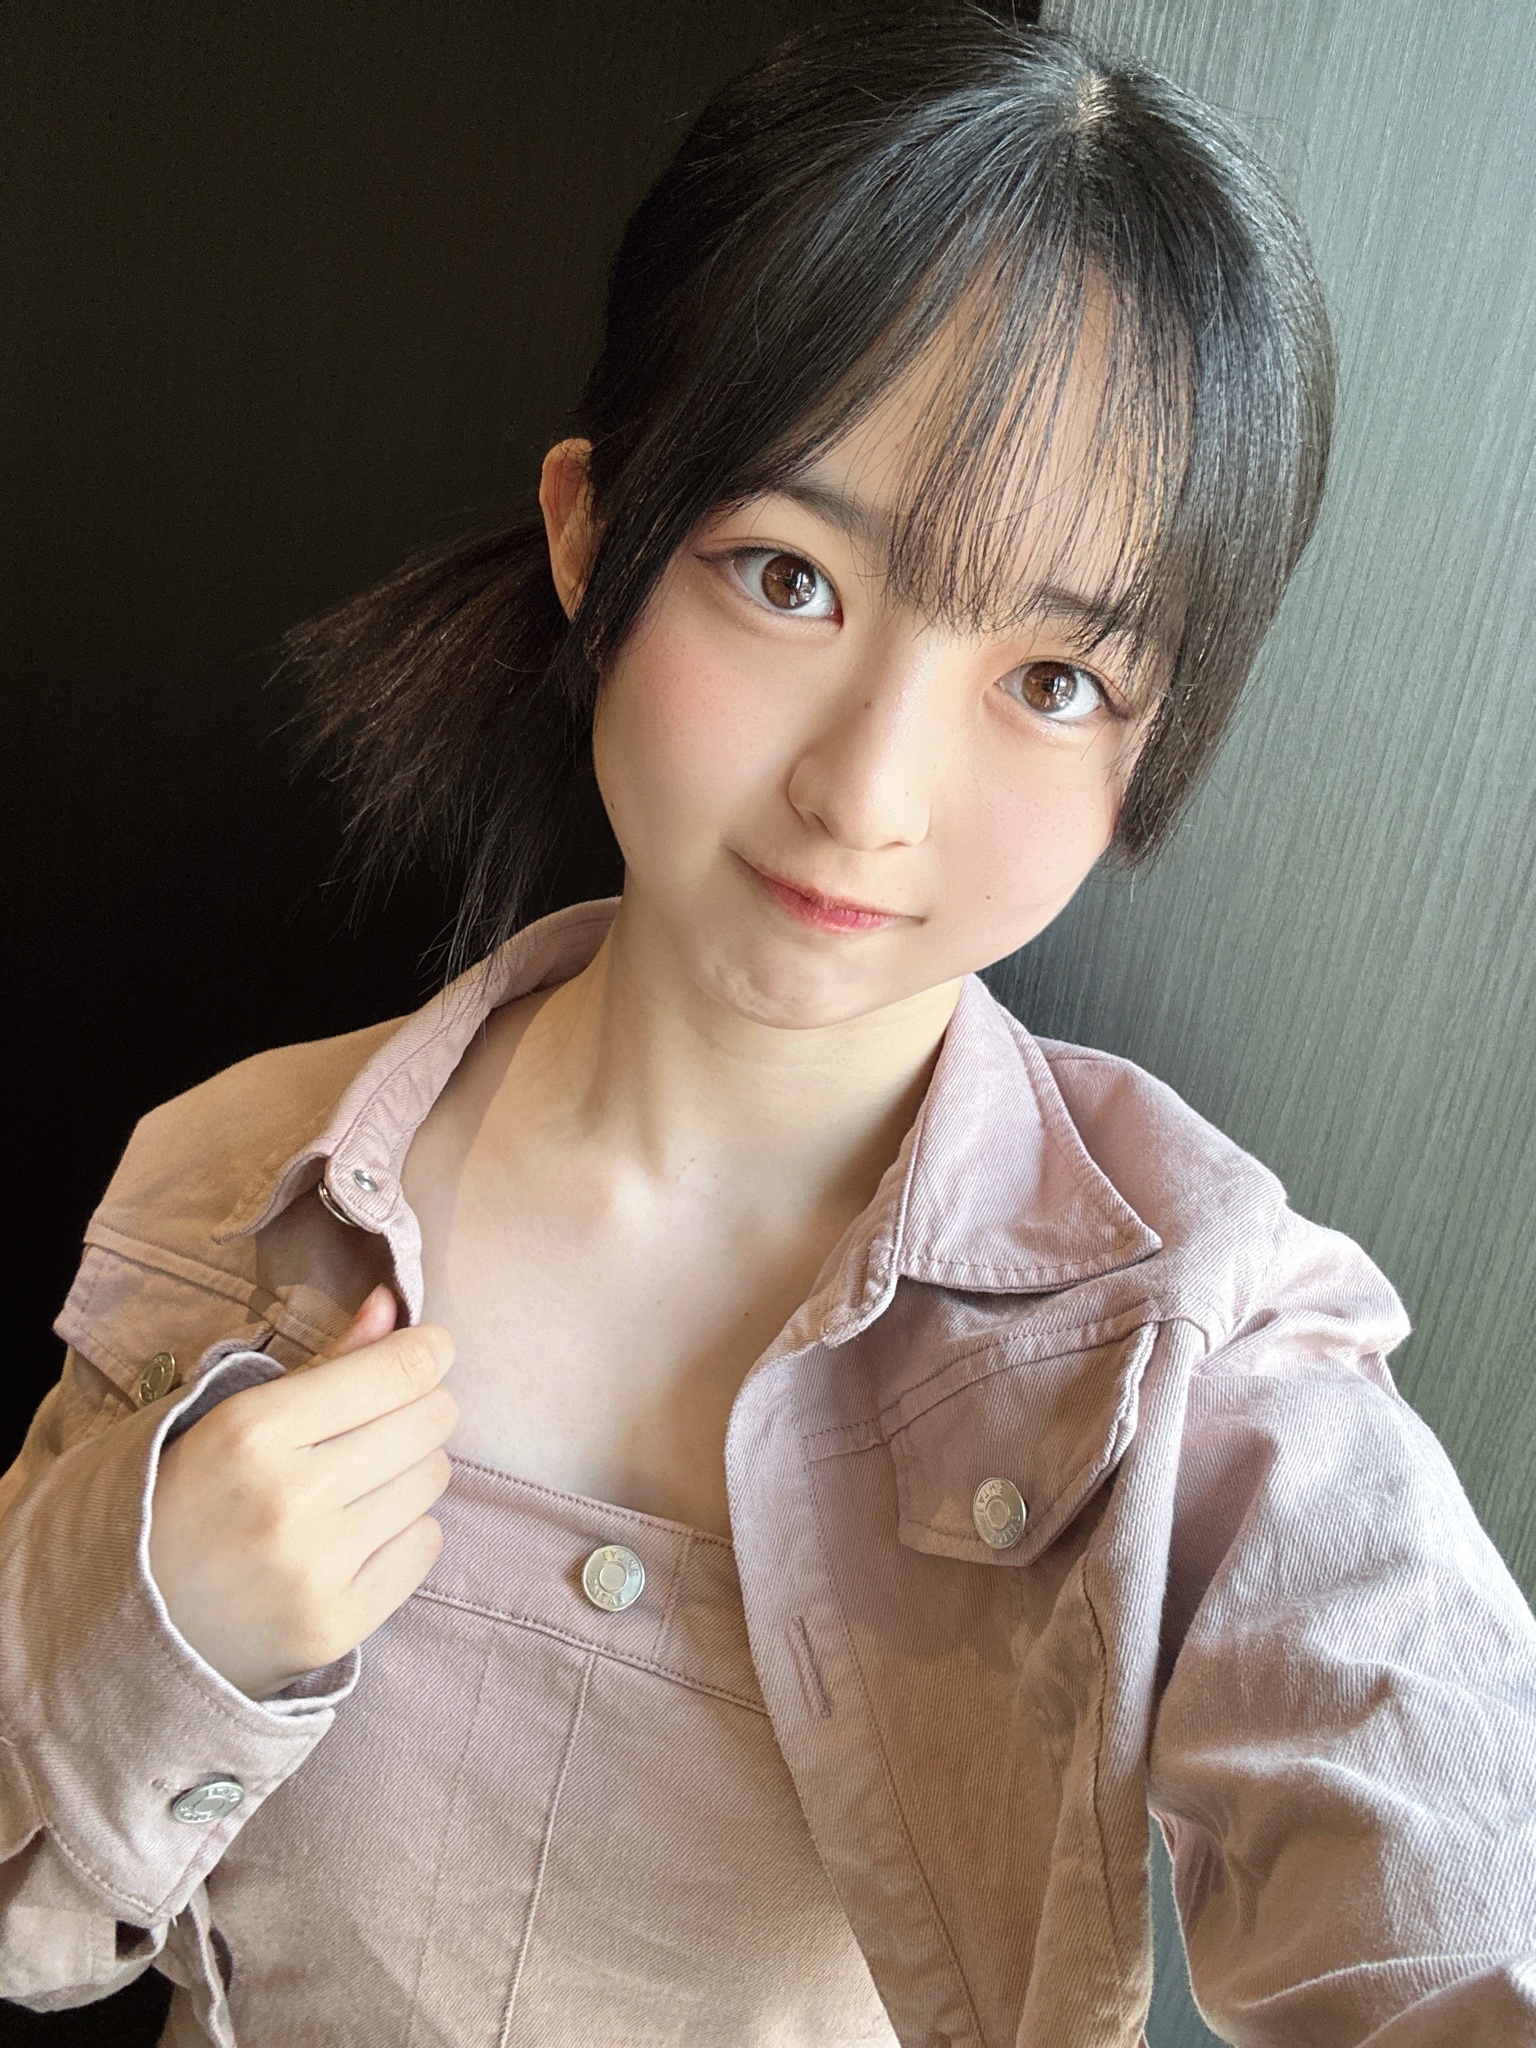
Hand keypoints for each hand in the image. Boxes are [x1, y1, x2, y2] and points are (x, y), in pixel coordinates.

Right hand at [148, 1286, 456, 1699]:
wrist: (129, 1624)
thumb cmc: (186, 1500)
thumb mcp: (235, 1416)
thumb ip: (326, 1359)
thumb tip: (393, 1306)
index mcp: (254, 1431)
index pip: (398, 1371)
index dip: (428, 1351)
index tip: (427, 1352)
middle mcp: (290, 1498)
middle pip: (431, 1421)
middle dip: (419, 1409)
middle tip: (385, 1421)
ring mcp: (316, 1568)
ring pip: (434, 1479)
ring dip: (409, 1472)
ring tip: (358, 1484)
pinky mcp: (338, 1624)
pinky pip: (426, 1546)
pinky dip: (405, 1533)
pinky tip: (357, 1537)